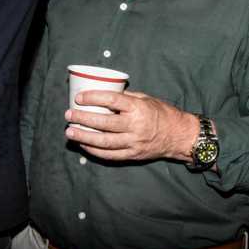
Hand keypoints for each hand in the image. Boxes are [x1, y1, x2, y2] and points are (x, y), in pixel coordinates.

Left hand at [65, 90, 197, 161]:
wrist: (179, 135)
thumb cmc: (162, 113)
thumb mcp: (146, 99)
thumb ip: (126, 97)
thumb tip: (104, 94)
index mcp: (138, 108)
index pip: (111, 100)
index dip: (93, 98)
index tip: (79, 98)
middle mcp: (135, 126)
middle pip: (103, 122)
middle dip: (83, 119)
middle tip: (69, 115)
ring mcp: (134, 142)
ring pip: (104, 141)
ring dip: (84, 137)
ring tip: (70, 132)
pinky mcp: (133, 155)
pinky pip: (110, 155)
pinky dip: (95, 151)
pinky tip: (84, 145)